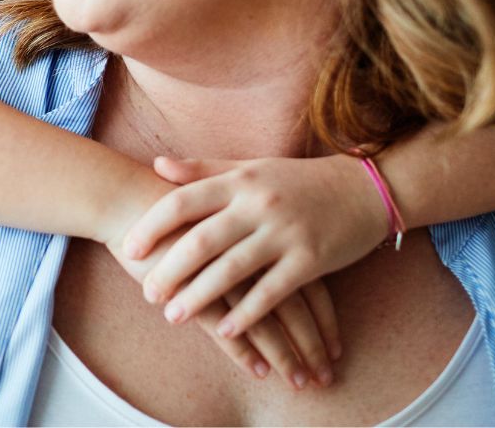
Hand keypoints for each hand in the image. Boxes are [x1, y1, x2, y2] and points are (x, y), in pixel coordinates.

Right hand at [107, 224, 337, 389]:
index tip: (336, 346)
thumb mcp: (221, 208)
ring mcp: (224, 272)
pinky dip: (247, 352)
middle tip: (328, 375)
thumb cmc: (172, 202)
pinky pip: (228, 326)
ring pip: (267, 322)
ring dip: (287, 356)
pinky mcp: (195, 288)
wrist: (125, 197)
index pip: (308, 282)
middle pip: (295, 306)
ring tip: (302, 382)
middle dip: (313, 344)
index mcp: (264, 233)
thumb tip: (271, 256)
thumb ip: (249, 235)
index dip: (324, 317)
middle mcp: (252, 252)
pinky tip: (261, 372)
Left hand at [124, 153, 389, 346]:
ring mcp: (285, 233)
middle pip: (203, 239)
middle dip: (171, 269)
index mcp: (239, 181)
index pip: (184, 201)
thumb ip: (202, 170)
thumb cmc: (297, 181)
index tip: (130, 250)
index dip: (154, 226)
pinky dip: (248, 313)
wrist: (364, 189)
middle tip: (147, 294)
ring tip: (174, 316)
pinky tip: (226, 330)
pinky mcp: (310, 260)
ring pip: (233, 269)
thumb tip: (156, 165)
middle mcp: (258, 205)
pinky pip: (273, 291)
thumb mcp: (249, 168)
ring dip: (200, 296)